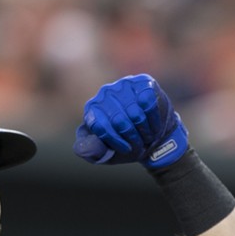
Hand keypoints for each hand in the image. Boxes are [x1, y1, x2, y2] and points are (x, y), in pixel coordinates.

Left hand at [73, 73, 188, 168]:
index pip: (100, 126)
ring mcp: (123, 85)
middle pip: (120, 122)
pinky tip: (154, 124)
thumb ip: (91, 152)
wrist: (154, 135)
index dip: (116, 142)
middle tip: (140, 144)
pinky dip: (154, 120)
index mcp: (92, 110)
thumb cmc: (127, 144)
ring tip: (147, 136)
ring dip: (146, 132)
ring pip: (136, 114)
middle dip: (133, 139)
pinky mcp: (142, 82)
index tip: (126, 150)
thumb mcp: (108, 154)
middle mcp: (105, 94)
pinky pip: (148, 103)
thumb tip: (80, 150)